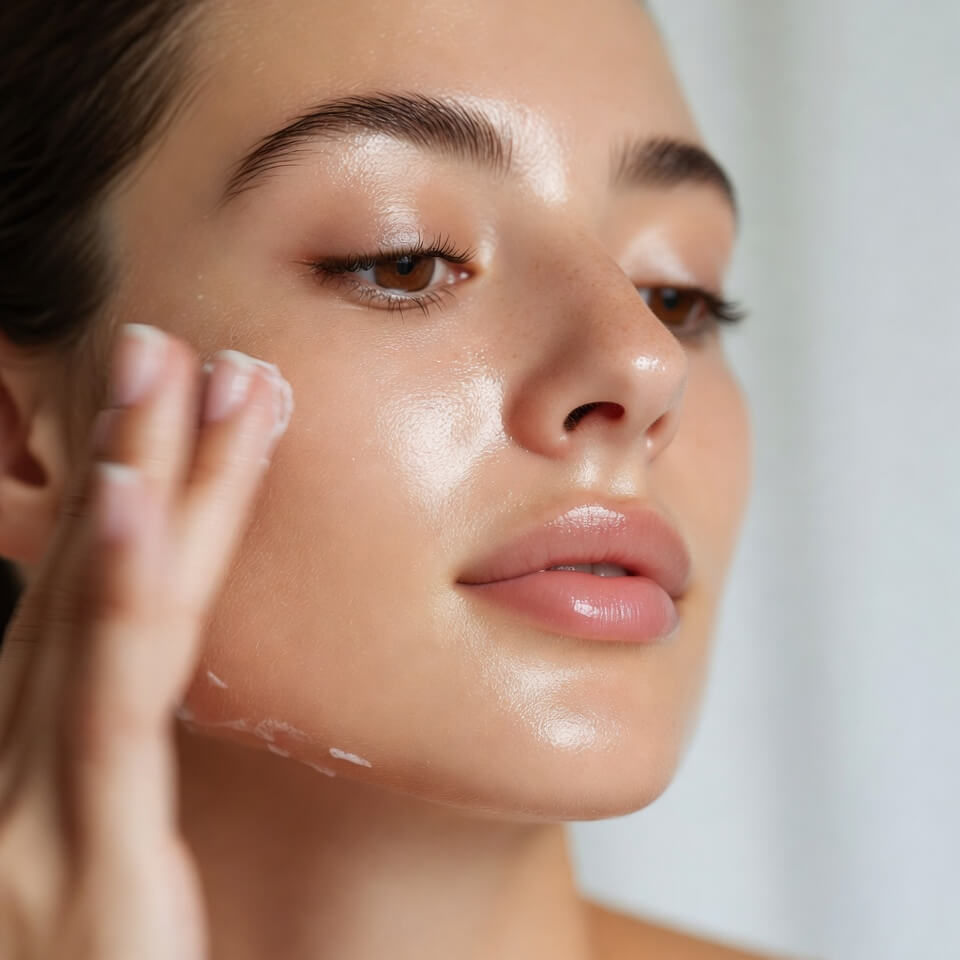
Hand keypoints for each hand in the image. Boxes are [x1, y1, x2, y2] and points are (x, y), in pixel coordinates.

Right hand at [0, 323, 291, 958]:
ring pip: (98, 610)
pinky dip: (117, 591)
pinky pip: (106, 705)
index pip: (82, 599)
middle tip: (158, 339)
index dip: (122, 489)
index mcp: (34, 762)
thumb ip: (99, 766)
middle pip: (86, 578)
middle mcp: (18, 765)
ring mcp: (32, 811)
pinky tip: (135, 499)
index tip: (171, 403)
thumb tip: (110, 663)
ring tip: (163, 368)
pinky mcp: (78, 861)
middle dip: (128, 451)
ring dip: (130, 477)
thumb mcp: (98, 859)